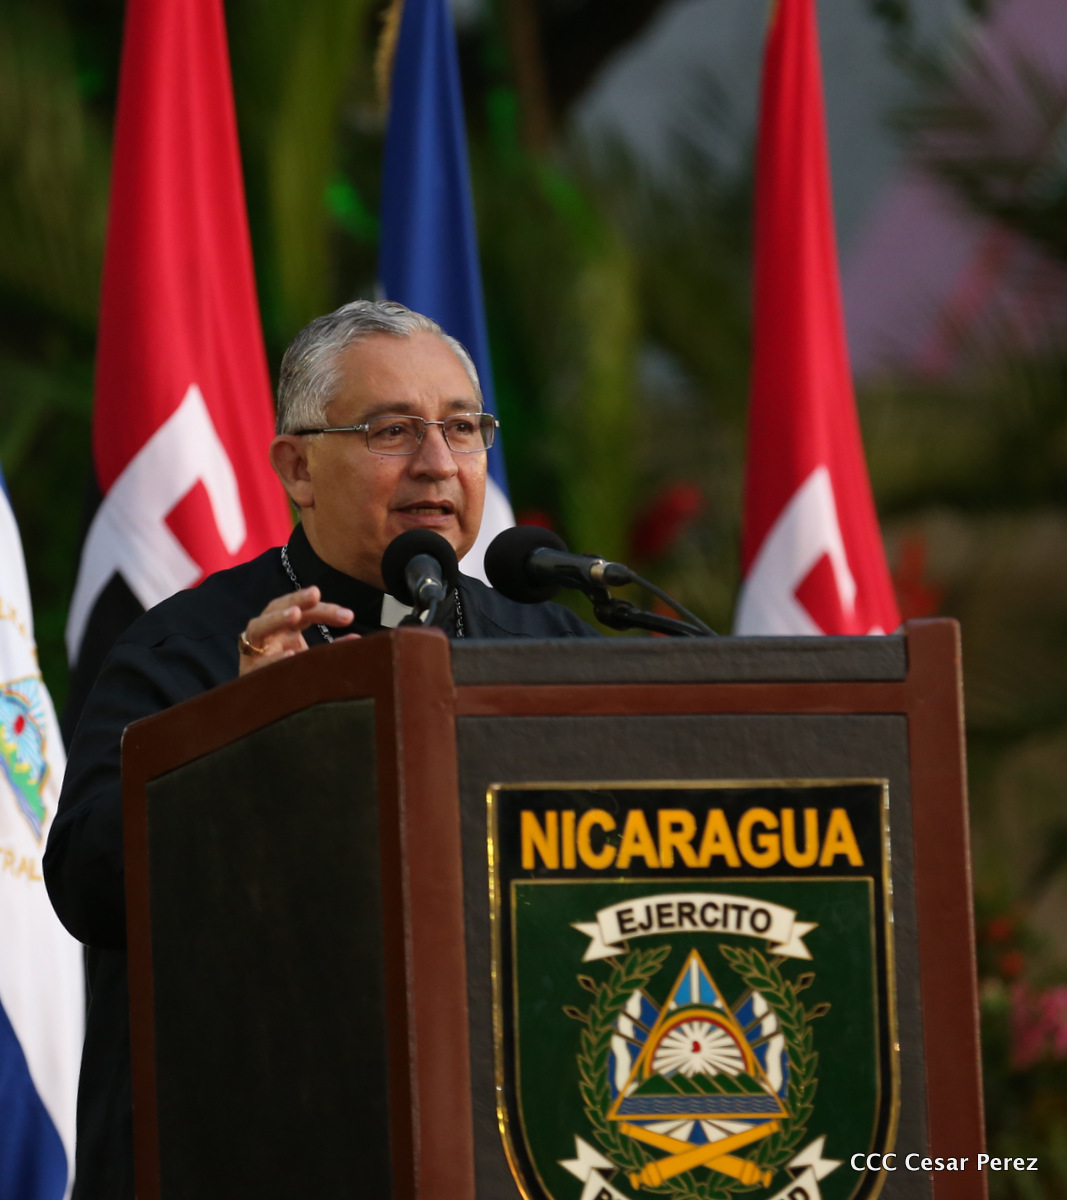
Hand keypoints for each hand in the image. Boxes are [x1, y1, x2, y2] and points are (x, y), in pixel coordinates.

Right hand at [237, 586, 357, 675]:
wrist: (262, 705)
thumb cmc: (290, 675)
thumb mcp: (311, 657)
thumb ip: (330, 648)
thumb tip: (357, 639)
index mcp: (284, 628)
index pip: (304, 611)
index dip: (324, 610)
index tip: (348, 616)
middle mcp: (267, 633)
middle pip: (278, 607)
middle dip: (297, 599)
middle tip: (316, 594)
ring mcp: (253, 650)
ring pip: (258, 627)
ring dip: (276, 618)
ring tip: (295, 614)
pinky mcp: (248, 671)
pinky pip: (259, 662)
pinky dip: (274, 658)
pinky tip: (290, 655)